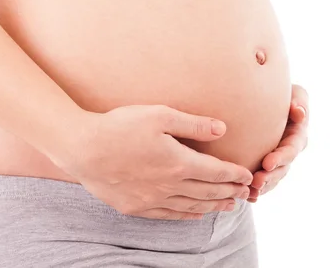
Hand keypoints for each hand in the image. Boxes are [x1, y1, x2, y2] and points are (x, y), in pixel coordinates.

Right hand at [57, 105, 252, 219]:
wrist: (82, 148)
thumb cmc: (120, 126)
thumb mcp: (159, 115)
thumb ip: (193, 124)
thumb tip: (222, 129)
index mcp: (179, 162)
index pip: (216, 172)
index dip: (234, 175)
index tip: (246, 175)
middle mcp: (169, 185)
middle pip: (207, 192)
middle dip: (229, 192)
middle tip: (245, 192)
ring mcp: (152, 199)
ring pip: (191, 206)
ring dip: (213, 206)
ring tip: (228, 206)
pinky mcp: (136, 207)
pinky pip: (169, 215)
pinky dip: (187, 215)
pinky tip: (195, 215)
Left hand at [248, 84, 308, 201]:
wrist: (265, 101)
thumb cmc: (282, 94)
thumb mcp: (296, 93)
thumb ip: (300, 100)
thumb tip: (299, 112)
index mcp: (297, 136)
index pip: (291, 149)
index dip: (280, 158)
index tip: (266, 163)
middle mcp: (289, 151)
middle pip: (281, 169)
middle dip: (270, 177)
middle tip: (255, 182)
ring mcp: (279, 161)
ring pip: (272, 178)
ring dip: (262, 186)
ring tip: (249, 192)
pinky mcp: (267, 166)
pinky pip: (264, 182)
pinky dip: (256, 191)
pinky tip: (247, 197)